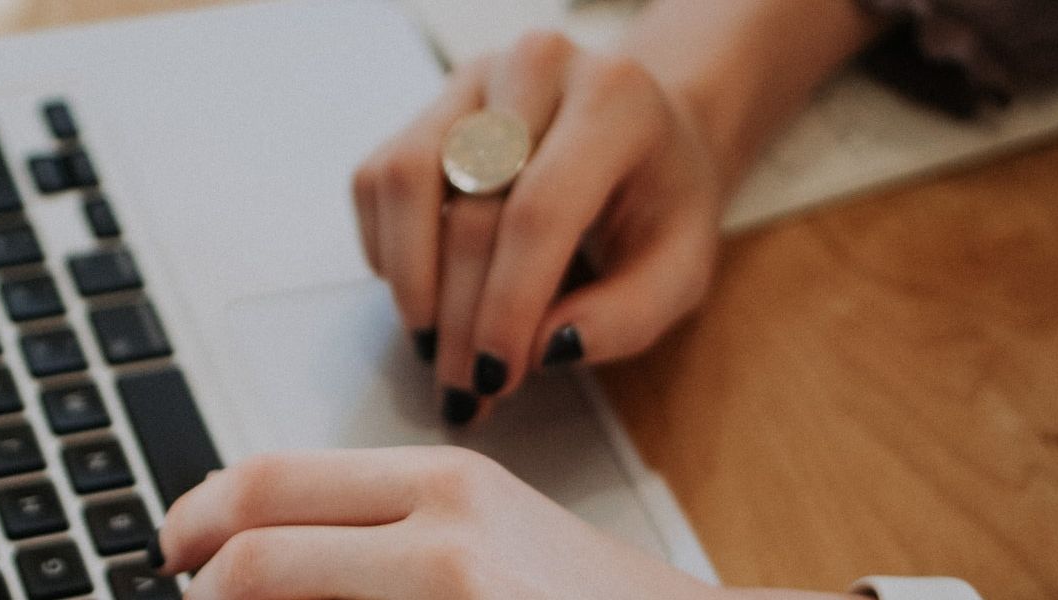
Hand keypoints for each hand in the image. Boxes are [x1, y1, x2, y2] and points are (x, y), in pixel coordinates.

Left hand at [153, 446, 724, 598]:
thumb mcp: (486, 530)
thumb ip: (385, 523)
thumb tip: (256, 535)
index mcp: (444, 481)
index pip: (269, 479)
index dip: (196, 518)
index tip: (174, 549)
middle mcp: (441, 536)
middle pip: (254, 557)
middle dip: (203, 592)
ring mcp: (452, 598)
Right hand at [351, 32, 724, 420]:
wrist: (642, 132)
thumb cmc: (659, 203)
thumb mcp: (680, 269)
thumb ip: (627, 317)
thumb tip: (545, 350)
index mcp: (614, 101)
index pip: (540, 210)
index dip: (507, 304)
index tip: (495, 377)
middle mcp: (537, 68)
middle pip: (471, 207)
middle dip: (460, 317)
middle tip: (463, 389)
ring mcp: (473, 79)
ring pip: (405, 180)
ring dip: (410, 281)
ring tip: (433, 345)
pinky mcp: (428, 104)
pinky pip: (377, 179)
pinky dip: (388, 249)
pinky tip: (426, 292)